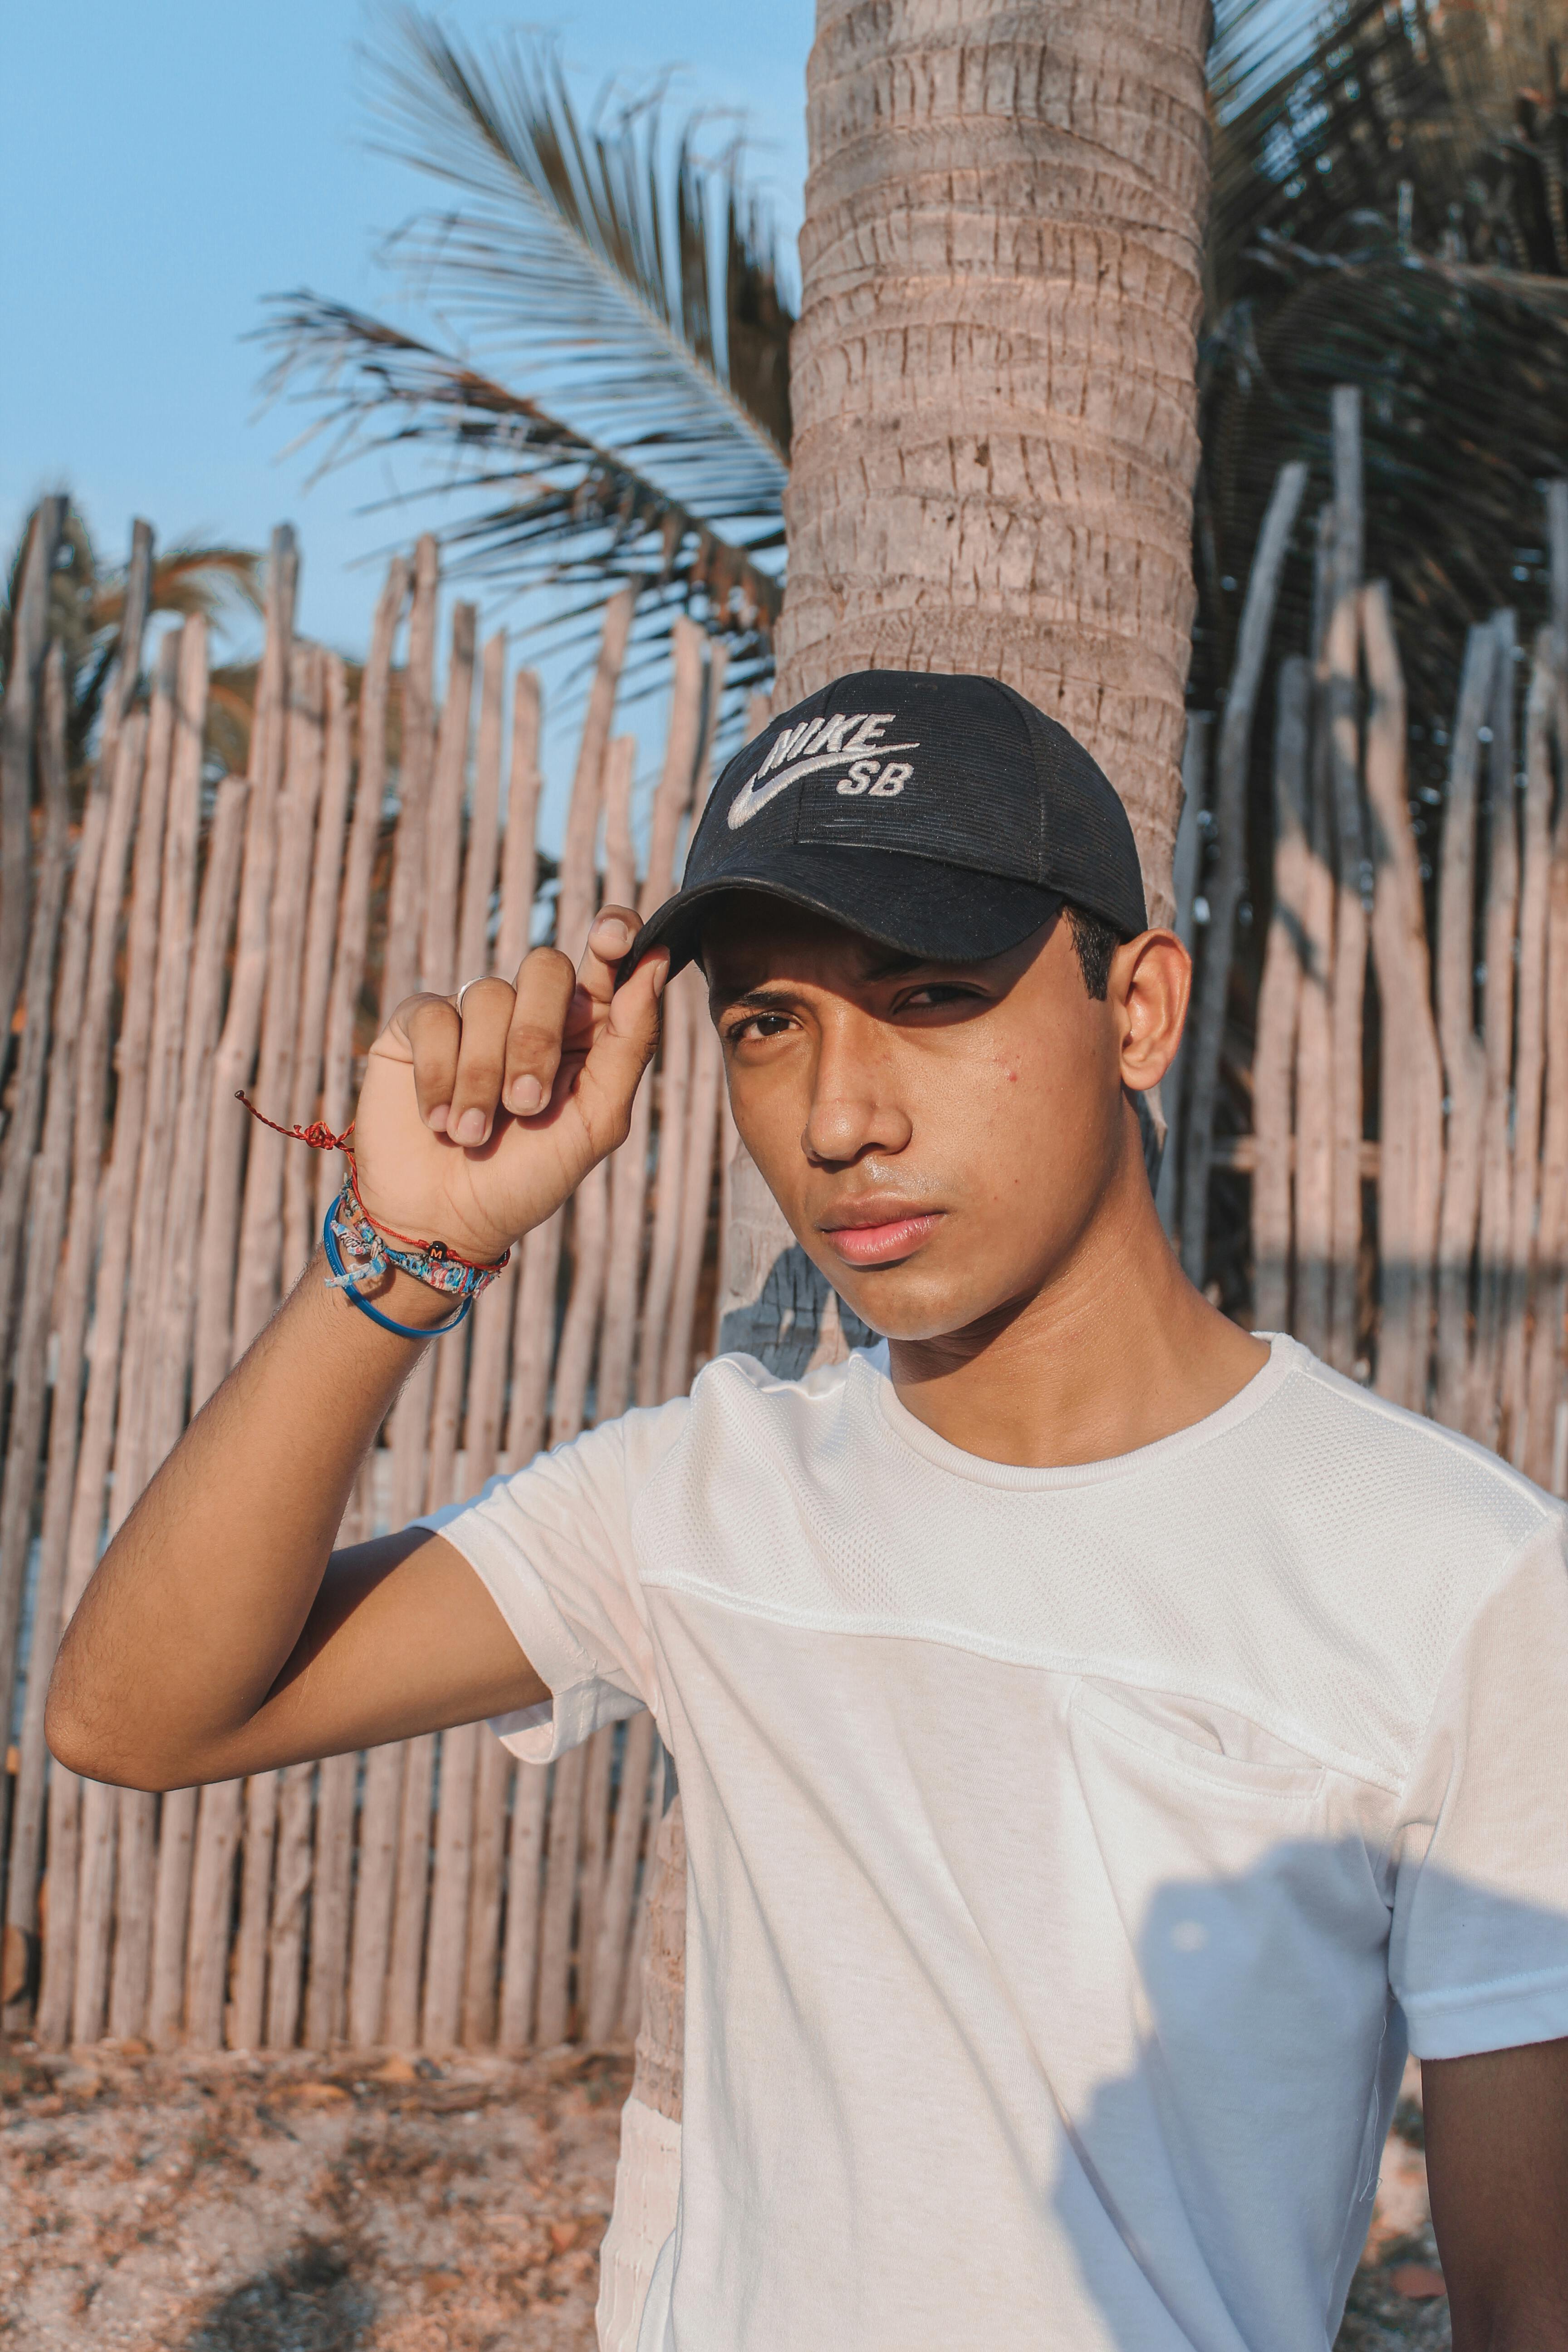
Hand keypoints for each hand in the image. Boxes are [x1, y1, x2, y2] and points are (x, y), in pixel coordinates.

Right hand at [351, 907, 667, 1265]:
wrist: (444, 1221)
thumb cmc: (528, 1177)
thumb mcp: (596, 1122)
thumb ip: (629, 1044)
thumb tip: (654, 963)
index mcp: (585, 1030)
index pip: (606, 957)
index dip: (613, 933)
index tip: (614, 938)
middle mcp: (530, 1012)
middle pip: (546, 968)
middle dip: (537, 1040)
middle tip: (525, 1106)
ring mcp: (473, 1014)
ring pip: (488, 996)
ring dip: (483, 1077)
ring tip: (472, 1134)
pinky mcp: (418, 1025)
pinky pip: (434, 1016)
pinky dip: (439, 1076)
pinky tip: (438, 1119)